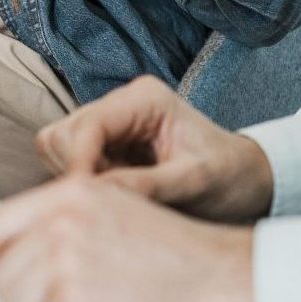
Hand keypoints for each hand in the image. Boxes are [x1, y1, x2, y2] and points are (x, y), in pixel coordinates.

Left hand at [0, 177, 258, 301]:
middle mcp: (62, 221)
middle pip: (0, 271)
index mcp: (69, 192)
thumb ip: (65, 217)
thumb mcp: (119, 207)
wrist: (222, 278)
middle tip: (53, 301)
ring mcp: (67, 262)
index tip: (12, 272)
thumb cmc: (179, 251)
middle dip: (21, 292)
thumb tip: (15, 248)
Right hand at [35, 76, 274, 223]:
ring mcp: (110, 122)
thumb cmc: (227, 177)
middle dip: (78, 172)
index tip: (84, 203)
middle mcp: (122, 102)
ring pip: (58, 149)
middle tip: (115, 200)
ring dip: (81, 180)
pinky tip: (119, 194)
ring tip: (124, 195)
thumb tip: (97, 195)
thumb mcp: (195, 182)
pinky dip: (86, 184)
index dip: (78, 164)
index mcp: (146, 98)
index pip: (88, 126)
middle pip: (61, 134)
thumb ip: (148, 185)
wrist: (242, 179)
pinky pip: (70, 164)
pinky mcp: (104, 143)